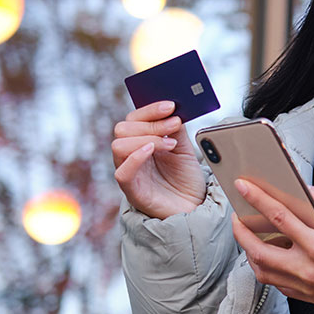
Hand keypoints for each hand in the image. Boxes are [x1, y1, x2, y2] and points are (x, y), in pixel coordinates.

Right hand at [111, 100, 205, 218]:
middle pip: (122, 129)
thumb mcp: (184, 148)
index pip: (133, 118)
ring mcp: (130, 172)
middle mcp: (131, 155)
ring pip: (118, 145)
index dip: (150, 109)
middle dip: (150, 123)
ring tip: (171, 143)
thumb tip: (173, 108)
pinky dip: (135, 157)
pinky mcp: (133, 191)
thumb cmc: (186, 179)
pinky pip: (122, 172)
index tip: (171, 105)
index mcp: (140, 142)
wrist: (194, 208)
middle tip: (174, 125)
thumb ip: (176, 129)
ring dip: (146, 138)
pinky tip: (153, 150)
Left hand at [230, 180, 313, 313]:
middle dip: (241, 231)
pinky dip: (265, 267)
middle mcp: (307, 270)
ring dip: (249, 251)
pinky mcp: (306, 297)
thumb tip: (305, 191)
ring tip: (247, 235)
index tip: (242, 187)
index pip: (279, 218)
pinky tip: (267, 254)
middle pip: (259, 250)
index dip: (257, 199)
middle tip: (236, 216)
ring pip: (262, 270)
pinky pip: (275, 283)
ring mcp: (304, 287)